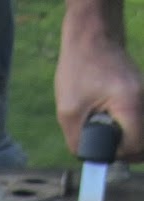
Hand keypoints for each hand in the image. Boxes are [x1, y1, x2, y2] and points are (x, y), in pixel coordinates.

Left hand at [55, 2, 143, 159]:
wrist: (91, 37)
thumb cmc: (79, 69)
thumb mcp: (68, 112)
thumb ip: (78, 142)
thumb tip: (89, 160)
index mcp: (130, 103)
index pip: (137, 145)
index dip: (120, 156)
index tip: (103, 152)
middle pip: (143, 141)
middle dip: (124, 150)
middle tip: (104, 148)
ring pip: (141, 133)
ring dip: (124, 139)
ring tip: (105, 130)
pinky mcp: (140, 95)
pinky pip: (138, 122)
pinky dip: (126, 128)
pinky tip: (110, 123)